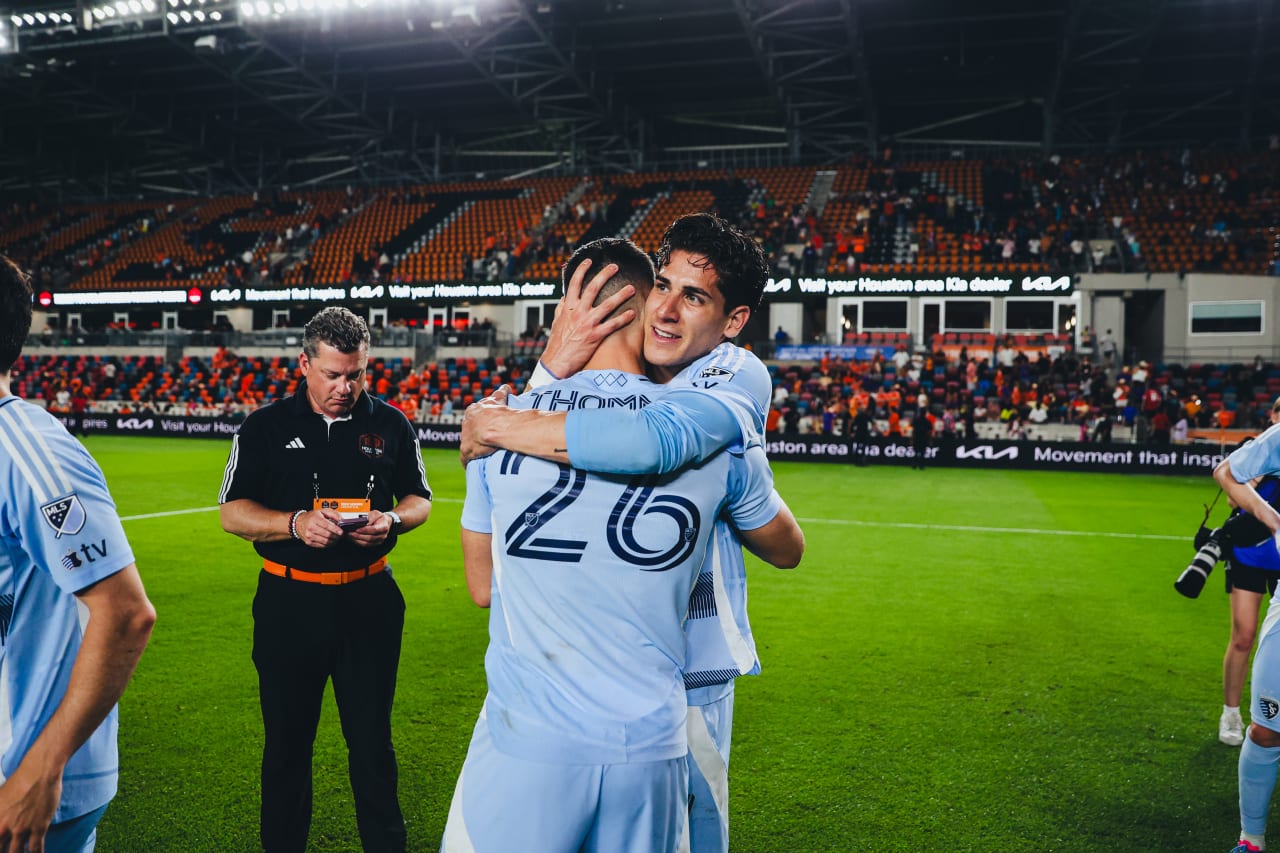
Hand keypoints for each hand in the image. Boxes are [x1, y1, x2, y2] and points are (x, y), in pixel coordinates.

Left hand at [0, 762, 59, 852]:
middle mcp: (3, 826)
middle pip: (0, 849)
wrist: (40, 771)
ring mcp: (21, 828)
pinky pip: (35, 848)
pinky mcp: (38, 827)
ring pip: (15, 852)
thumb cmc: (20, 781)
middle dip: (5, 851)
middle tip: (9, 850)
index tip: (1, 846)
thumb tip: (1, 821)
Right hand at [295, 510, 343, 548]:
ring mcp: (309, 536)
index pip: (327, 525)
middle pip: (327, 534)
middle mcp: (311, 528)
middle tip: (341, 535)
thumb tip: (340, 519)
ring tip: (337, 538)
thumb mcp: (322, 511)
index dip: (335, 529)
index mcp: (315, 519)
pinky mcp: (309, 542)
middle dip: (336, 536)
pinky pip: (321, 545)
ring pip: (325, 541)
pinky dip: (328, 545)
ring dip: (333, 541)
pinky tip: (331, 541)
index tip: (341, 532)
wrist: (298, 522)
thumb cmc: (311, 516)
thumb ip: (333, 514)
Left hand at [345, 510, 391, 547]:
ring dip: (357, 540)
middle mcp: (382, 535)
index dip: (365, 530)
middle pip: (370, 538)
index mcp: (384, 527)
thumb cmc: (379, 517)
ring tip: (349, 535)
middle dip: (359, 536)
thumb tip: (364, 523)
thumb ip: (370, 517)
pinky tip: (352, 538)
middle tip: (350, 532)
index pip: (374, 530)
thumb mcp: (375, 513)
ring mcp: (379, 541)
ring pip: (366, 543)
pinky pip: (365, 545)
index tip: (357, 529)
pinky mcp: (374, 544)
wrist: (384, 522)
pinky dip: (358, 542)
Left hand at [460, 385, 511, 465]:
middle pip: (470, 428)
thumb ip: (501, 393)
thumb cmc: (500, 413)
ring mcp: (465, 437)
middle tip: (487, 437)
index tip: (488, 424)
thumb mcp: (499, 398)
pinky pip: (466, 457)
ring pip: (468, 442)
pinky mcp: (466, 450)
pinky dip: (469, 460)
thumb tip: (506, 388)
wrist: (497, 428)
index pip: (475, 414)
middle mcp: (466, 422)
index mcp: (473, 410)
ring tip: (483, 452)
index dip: (482, 420)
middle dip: (476, 432)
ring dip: (474, 446)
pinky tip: (473, 464)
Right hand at [538, 259, 636, 378]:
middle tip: (615, 267)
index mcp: (568, 307)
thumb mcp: (557, 322)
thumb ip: (562, 308)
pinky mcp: (595, 336)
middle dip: (604, 275)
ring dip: (620, 295)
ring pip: (607, 305)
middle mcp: (578, 312)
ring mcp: (587, 323)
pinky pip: (612, 325)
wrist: (557, 362)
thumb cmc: (557, 343)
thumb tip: (565, 297)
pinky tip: (632, 313)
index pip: (574, 284)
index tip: (589, 261)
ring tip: (631, 288)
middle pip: (593, 288)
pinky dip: (623, 318)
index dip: (581, 270)